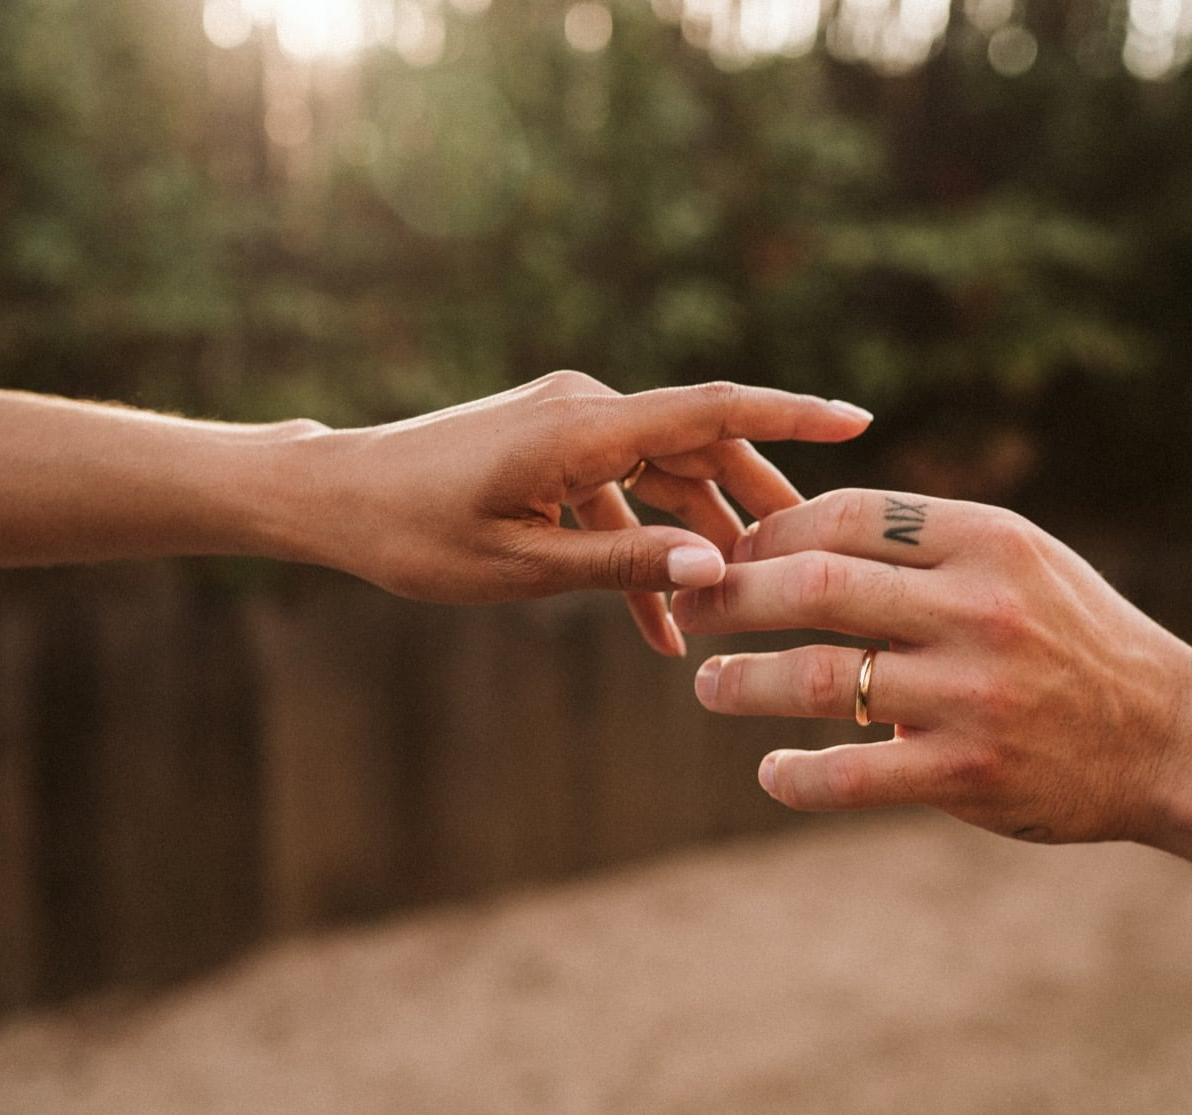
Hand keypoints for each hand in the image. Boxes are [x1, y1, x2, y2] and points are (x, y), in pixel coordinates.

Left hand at [291, 372, 871, 654]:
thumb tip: (716, 568)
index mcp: (583, 429)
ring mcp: (569, 425)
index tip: (858, 421)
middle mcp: (586, 410)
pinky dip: (644, 546)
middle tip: (811, 559)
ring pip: (666, 475)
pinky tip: (663, 628)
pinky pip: (619, 493)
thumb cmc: (412, 534)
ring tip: (741, 608)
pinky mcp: (552, 447)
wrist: (333, 499)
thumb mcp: (520, 566)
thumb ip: (622, 565)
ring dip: (700, 537)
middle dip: (759, 502)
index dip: (792, 415)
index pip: (711, 409)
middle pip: (702, 446)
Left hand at [671, 488, 1191, 890]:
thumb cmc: (1078, 641)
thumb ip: (926, 544)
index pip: (848, 515)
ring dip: (743, 681)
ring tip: (710, 684)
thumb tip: (802, 531)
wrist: (1169, 739)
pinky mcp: (969, 773)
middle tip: (693, 609)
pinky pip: (849, 774)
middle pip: (814, 586)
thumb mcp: (1021, 562)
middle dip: (732, 594)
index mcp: (989, 541)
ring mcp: (973, 694)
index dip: (772, 531)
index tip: (734, 553)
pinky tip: (772, 771)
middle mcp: (979, 608)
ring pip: (817, 678)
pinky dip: (795, 776)